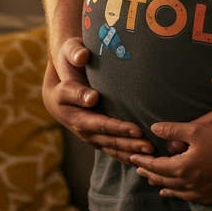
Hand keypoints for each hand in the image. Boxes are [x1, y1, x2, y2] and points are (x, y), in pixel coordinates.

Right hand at [41, 37, 153, 162]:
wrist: (62, 72)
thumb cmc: (69, 58)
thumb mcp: (69, 51)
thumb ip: (75, 53)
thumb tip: (83, 57)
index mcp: (64, 101)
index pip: (87, 113)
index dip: (108, 122)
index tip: (128, 124)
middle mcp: (72, 120)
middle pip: (99, 134)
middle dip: (123, 139)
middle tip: (145, 141)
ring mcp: (83, 130)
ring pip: (105, 144)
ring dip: (127, 149)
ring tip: (149, 151)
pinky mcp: (92, 134)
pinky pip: (108, 147)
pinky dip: (124, 154)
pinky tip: (141, 158)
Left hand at [130, 121, 211, 202]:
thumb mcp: (197, 130)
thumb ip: (173, 130)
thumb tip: (154, 128)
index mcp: (182, 167)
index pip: (157, 166)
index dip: (144, 162)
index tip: (133, 159)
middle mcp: (190, 183)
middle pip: (166, 181)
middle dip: (152, 175)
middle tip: (141, 172)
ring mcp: (203, 192)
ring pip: (179, 192)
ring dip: (167, 188)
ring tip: (159, 187)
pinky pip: (194, 198)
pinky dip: (184, 195)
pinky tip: (185, 193)